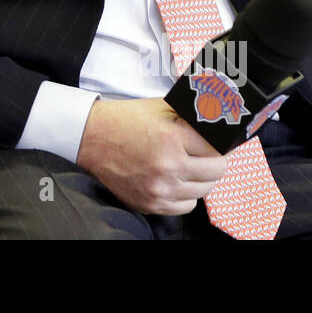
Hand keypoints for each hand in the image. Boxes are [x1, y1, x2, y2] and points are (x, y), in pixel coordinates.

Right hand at [75, 97, 227, 215]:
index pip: (218, 147)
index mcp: (172, 137)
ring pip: (204, 190)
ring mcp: (160, 188)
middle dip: (215, 160)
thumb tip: (220, 119)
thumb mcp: (162, 107)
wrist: (90, 138)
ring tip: (189, 165)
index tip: (217, 141)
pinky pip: (186, 206)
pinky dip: (186, 194)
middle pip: (216, 171)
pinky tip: (176, 180)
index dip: (220, 143)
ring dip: (202, 178)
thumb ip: (192, 114)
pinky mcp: (151, 203)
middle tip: (206, 153)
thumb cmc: (125, 120)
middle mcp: (168, 166)